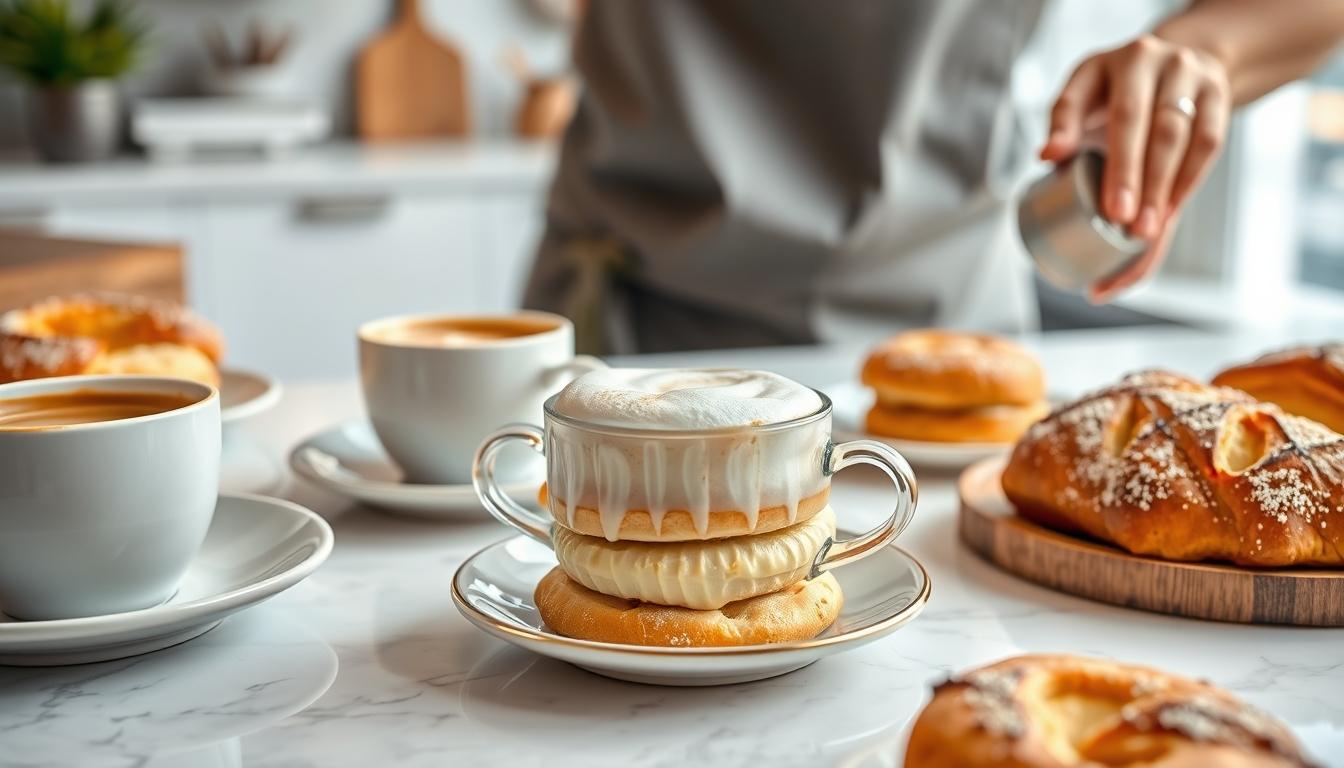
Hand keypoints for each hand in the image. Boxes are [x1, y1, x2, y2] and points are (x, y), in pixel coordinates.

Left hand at [1040, 34, 1231, 301]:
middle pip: (1132, 118)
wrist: (1182, 64)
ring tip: (1144, 228)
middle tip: (1117, 215)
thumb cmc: (1122, 95)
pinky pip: (1206, 141)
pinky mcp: (1216, 92)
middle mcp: (1142, 59)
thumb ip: (1068, 128)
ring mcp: (1184, 71)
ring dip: (1158, 186)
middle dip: (1125, 172)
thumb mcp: (1087, 101)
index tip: (1054, 158)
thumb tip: (1047, 158)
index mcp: (1097, 65)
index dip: (1064, 127)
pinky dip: (1187, 181)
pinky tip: (1170, 211)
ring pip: (1174, 133)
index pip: (1075, 96)